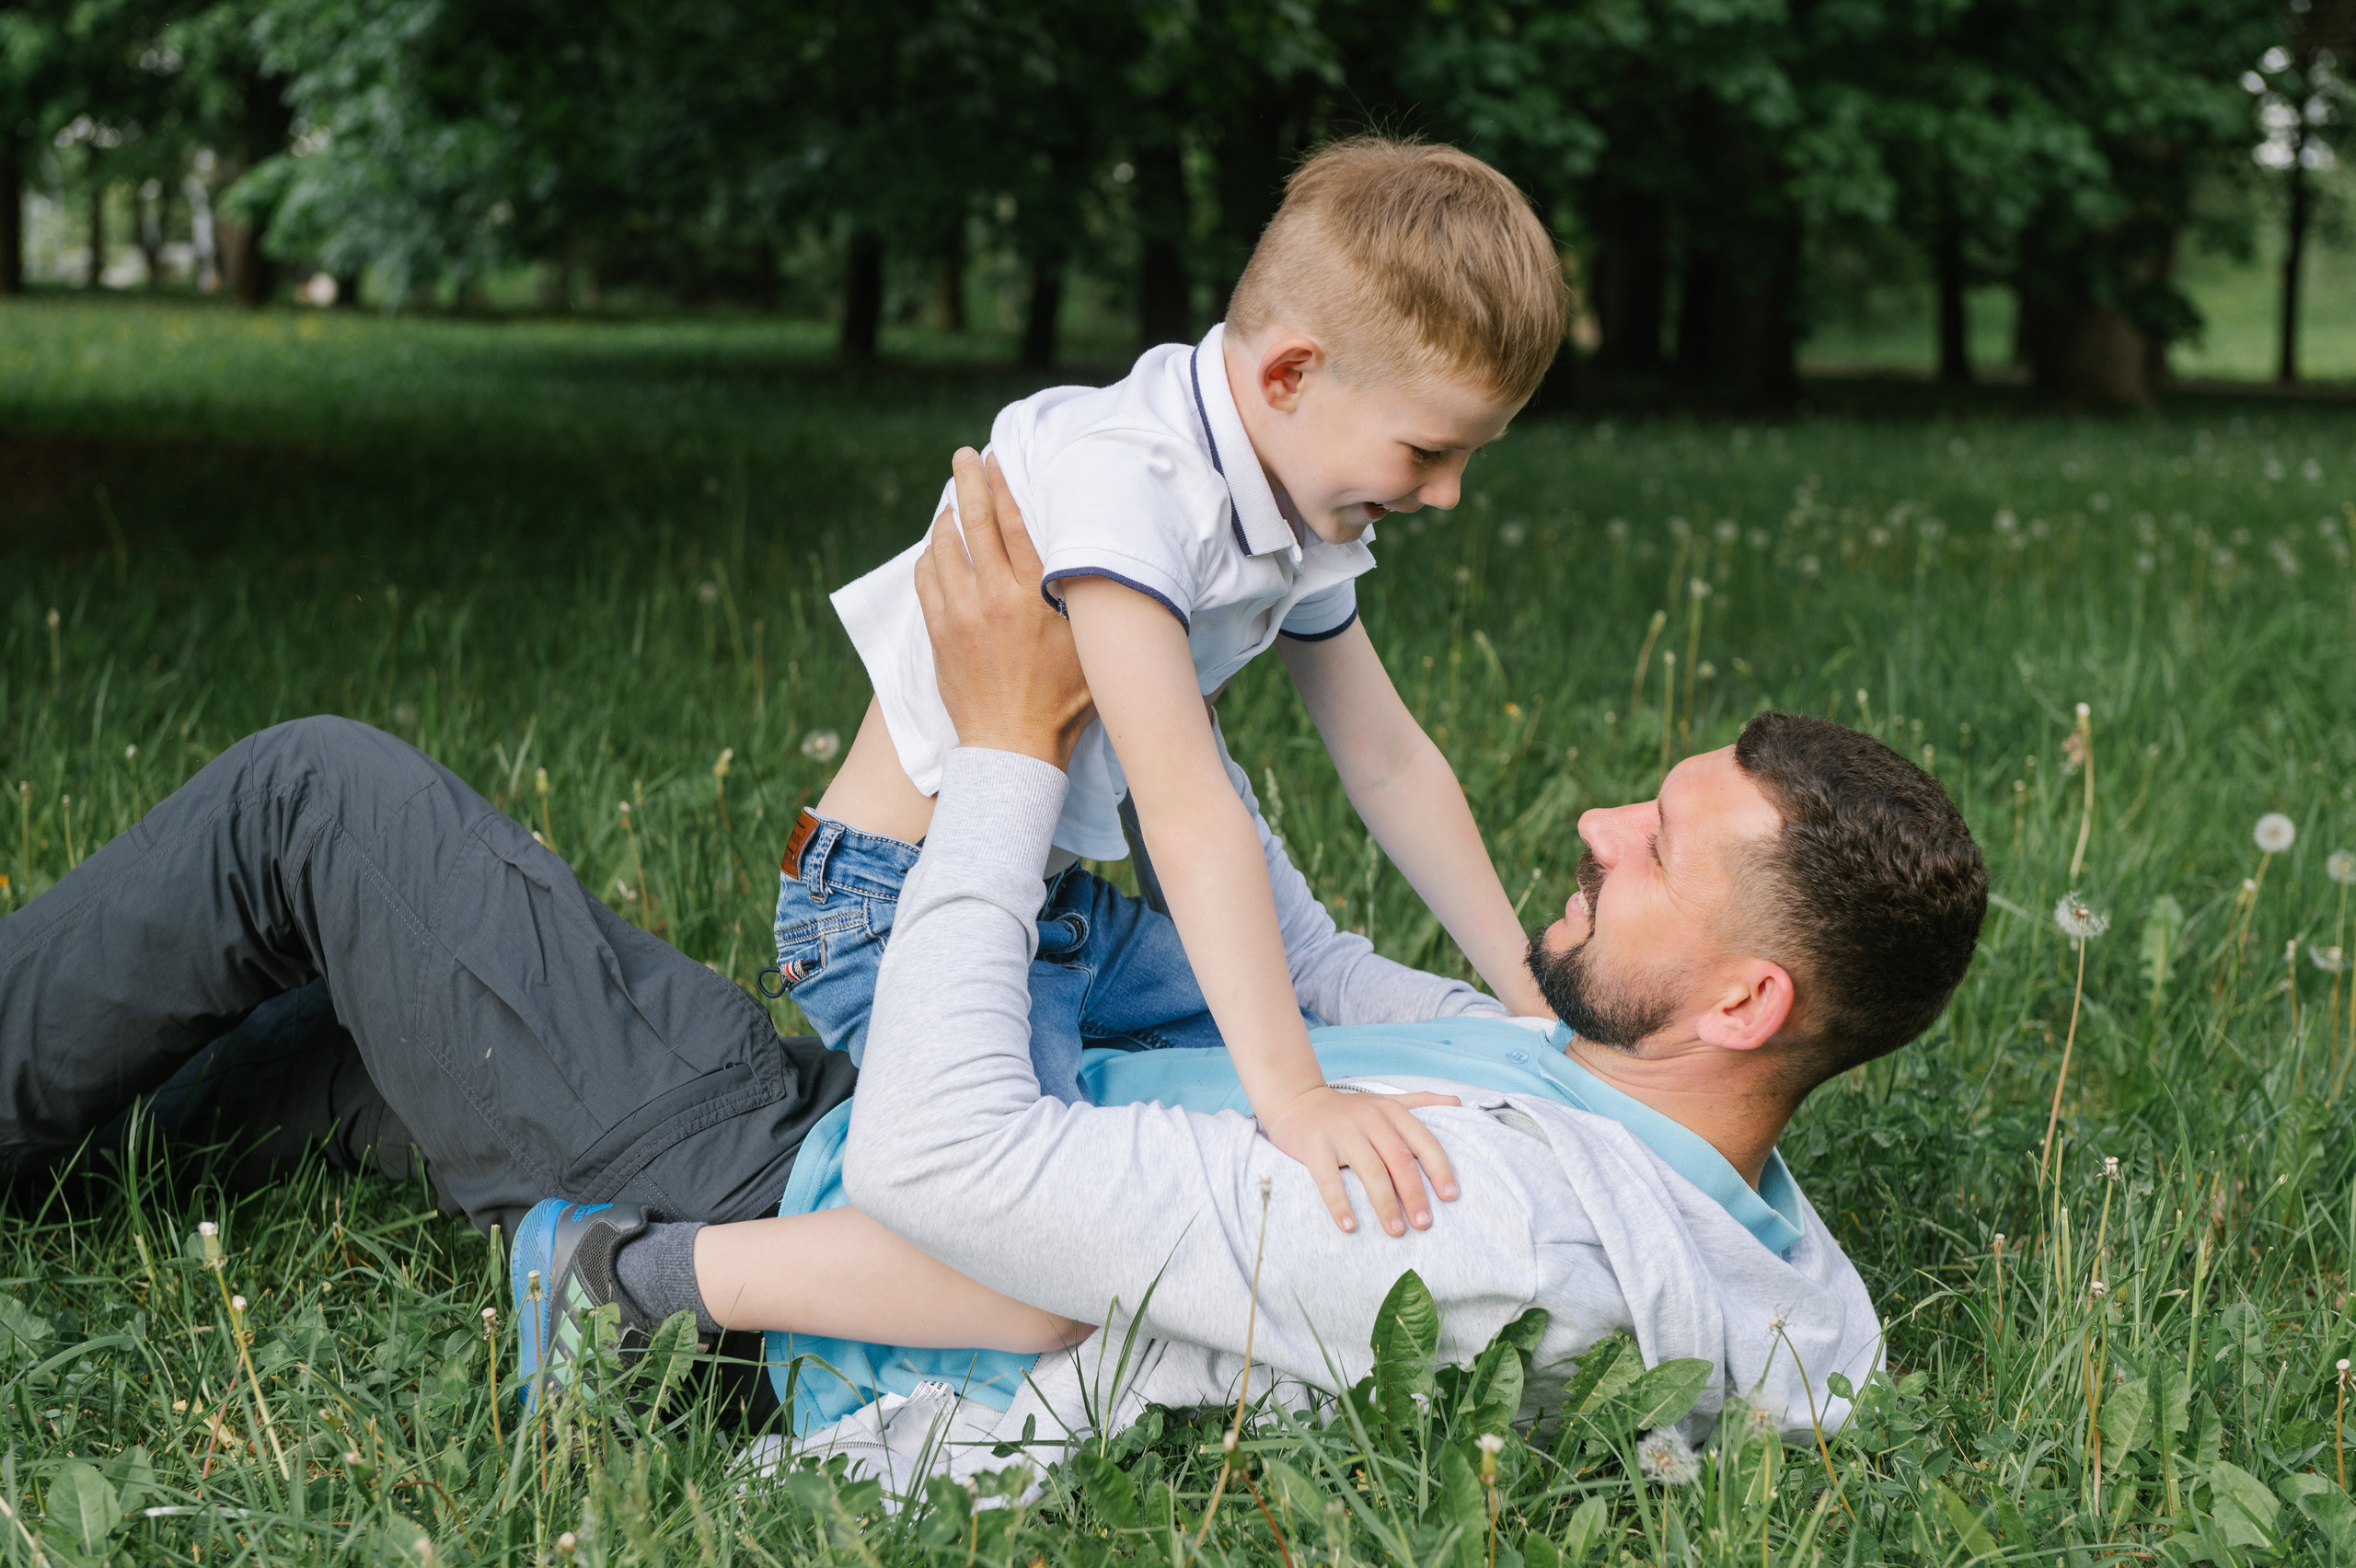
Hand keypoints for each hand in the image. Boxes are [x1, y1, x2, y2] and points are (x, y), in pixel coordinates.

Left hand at [914, 447, 1094, 770]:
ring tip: (952, 502)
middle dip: (966, 481)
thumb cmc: (1063, 701)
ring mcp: (959, 614)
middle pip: (973, 522)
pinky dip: (930, 555)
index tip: (996, 458)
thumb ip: (1085, 601)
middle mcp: (992, 597)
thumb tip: (1092, 562)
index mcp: (1033, 596)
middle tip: (963, 455)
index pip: (1014, 523)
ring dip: (946, 518)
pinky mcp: (938, 633)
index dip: (1003, 484)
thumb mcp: (1088, 646)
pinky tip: (937, 547)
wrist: (1012, 746)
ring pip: (943, 547)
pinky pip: (926, 578)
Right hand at [1261, 1085, 1461, 1236]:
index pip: (1422, 1141)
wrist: (1298, 1101)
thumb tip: (1458, 1103)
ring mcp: (1341, 1132)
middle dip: (1414, 1194)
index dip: (1439, 1169)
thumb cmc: (1350, 1110)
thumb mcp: (1386, 1101)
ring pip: (1369, 1170)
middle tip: (1424, 1223)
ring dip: (1385, 1203)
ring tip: (1395, 1230)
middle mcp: (1370, 1119)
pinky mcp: (1315, 1147)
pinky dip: (1339, 1204)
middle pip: (1398, 1160)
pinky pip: (1328, 1179)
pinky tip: (1350, 1226)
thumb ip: (1422, 1102)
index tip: (1450, 1197)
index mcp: (1391, 1112)